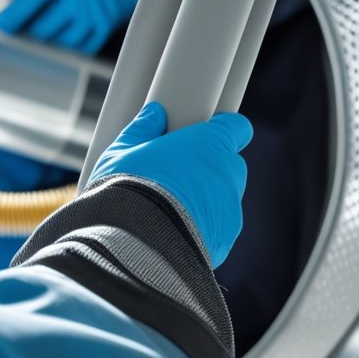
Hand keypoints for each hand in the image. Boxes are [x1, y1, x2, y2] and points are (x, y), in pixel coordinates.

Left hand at [0, 0, 157, 53]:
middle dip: (28, 32)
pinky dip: (68, 49)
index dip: (13, 16)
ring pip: (59, 40)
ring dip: (46, 42)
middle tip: (19, 33)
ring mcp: (91, 15)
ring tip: (38, 40)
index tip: (0, 25)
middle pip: (43, 26)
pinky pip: (80, 48)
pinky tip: (61, 46)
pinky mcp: (104, 28)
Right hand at [88, 102, 252, 266]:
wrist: (133, 243)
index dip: (222, 130)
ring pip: (224, 197)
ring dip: (206, 198)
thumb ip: (141, 130)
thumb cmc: (126, 189)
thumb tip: (154, 114)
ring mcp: (230, 208)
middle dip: (209, 167)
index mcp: (209, 143)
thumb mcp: (121, 153)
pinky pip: (218, 227)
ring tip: (171, 209)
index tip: (204, 136)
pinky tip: (175, 231)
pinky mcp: (226, 239)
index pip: (237, 128)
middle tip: (177, 175)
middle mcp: (228, 173)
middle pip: (229, 164)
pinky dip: (203, 226)